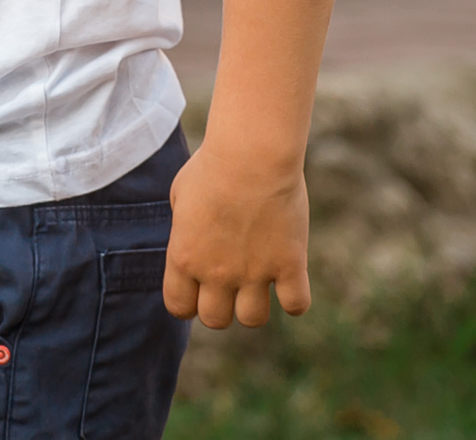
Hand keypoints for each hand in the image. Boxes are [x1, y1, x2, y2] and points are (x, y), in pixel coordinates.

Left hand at [162, 139, 311, 327]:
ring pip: (252, 319)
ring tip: (258, 282)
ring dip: (253, 305)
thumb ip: (184, 231)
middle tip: (230, 283)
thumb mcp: (180, 197)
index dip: (188, 302)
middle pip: (216, 320)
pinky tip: (289, 280)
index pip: (179, 308)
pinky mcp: (289, 264)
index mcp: (183, 257)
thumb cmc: (212, 167)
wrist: (250, 154)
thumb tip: (193, 242)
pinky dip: (294, 298)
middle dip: (221, 306)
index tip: (198, 289)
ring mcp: (254, 272)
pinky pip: (296, 305)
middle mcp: (216, 273)